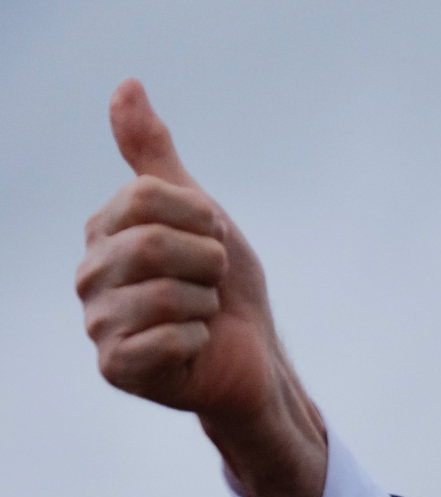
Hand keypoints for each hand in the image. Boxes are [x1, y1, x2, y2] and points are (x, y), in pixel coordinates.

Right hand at [76, 78, 326, 496]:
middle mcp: (89, 275)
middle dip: (207, 263)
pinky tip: (195, 346)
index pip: (147, 197)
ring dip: (205, 304)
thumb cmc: (224, 285)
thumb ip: (156, 156)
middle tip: (212, 283)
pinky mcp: (115, 367)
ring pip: (163, 294)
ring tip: (202, 315)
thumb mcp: (198, 211)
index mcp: (103, 232)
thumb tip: (126, 85)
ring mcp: (97, 322)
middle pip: (152, 243)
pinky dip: (199, 338)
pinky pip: (166, 338)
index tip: (212, 241)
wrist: (252, 355)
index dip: (201, 219)